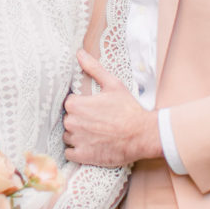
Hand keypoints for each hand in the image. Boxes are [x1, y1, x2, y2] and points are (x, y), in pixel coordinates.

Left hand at [63, 50, 161, 165]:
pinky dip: (77, 150)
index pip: (68, 104)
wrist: (142, 134)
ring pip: (67, 136)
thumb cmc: (128, 109)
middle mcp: (72, 123)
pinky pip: (70, 153)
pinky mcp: (83, 156)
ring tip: (94, 133)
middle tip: (95, 121)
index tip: (91, 108)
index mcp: (76, 105)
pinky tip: (89, 146)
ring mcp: (77, 140)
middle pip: (67, 120)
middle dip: (78, 120)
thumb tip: (79, 53)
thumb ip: (93, 68)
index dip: (80, 105)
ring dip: (76, 135)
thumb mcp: (113, 84)